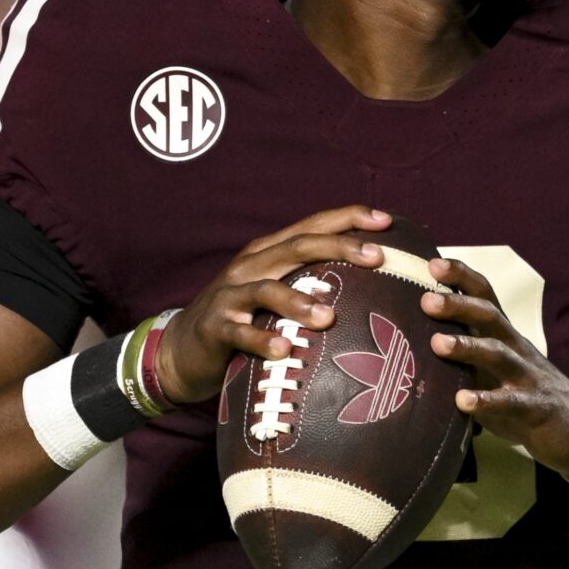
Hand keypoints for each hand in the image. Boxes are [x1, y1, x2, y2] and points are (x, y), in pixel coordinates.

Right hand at [156, 207, 390, 405]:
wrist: (182, 349)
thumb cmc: (244, 319)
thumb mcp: (275, 292)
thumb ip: (310, 282)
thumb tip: (371, 283)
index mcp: (269, 253)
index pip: (312, 226)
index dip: (348, 218)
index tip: (386, 221)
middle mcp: (251, 266)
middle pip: (297, 247)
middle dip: (339, 248)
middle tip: (377, 258)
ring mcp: (230, 295)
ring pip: (267, 289)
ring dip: (299, 301)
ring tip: (329, 317)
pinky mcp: (215, 328)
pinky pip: (239, 333)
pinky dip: (262, 340)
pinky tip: (285, 350)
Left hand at [422, 258, 568, 480]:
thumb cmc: (522, 392)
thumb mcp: (494, 367)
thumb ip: (464, 352)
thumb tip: (412, 339)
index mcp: (504, 335)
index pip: (484, 296)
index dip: (462, 277)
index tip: (433, 263)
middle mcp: (515, 348)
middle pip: (489, 317)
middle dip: (459, 305)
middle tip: (426, 300)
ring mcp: (526, 376)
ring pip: (497, 353)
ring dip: (467, 346)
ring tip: (437, 344)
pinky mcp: (534, 407)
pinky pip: (509, 401)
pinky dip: (486, 400)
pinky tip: (462, 401)